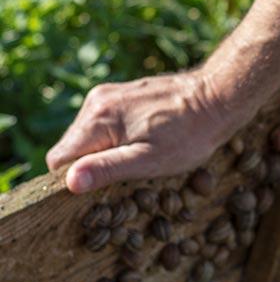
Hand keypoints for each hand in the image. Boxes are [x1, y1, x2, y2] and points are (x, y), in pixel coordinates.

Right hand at [46, 71, 231, 192]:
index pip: (59, 159)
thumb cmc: (189, 135)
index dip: (76, 178)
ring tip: (143, 154)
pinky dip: (118, 138)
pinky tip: (146, 141)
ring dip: (108, 151)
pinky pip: (105, 123)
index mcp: (98, 119)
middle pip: (73, 146)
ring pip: (89, 135)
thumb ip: (108, 169)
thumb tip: (69, 182)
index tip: (103, 188)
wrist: (217, 99)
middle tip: (131, 172)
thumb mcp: (150, 161)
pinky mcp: (122, 93)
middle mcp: (96, 102)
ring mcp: (109, 94)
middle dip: (94, 165)